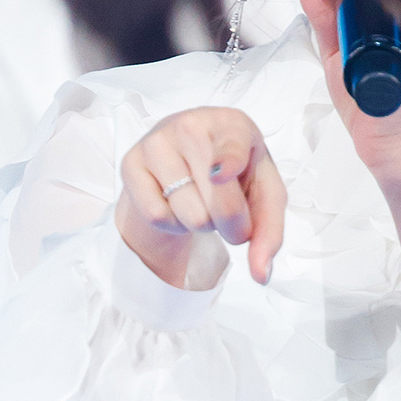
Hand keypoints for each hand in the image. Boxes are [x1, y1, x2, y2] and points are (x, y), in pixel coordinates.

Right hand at [116, 106, 285, 288]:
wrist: (187, 155)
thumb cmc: (235, 174)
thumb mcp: (263, 195)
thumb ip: (269, 233)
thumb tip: (261, 275)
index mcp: (233, 125)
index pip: (230, 148)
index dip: (228, 163)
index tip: (221, 173)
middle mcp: (192, 125)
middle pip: (219, 204)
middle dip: (231, 225)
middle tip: (227, 212)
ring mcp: (157, 141)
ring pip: (190, 217)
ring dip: (202, 225)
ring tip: (200, 201)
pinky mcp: (131, 162)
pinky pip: (158, 217)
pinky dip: (173, 224)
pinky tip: (176, 203)